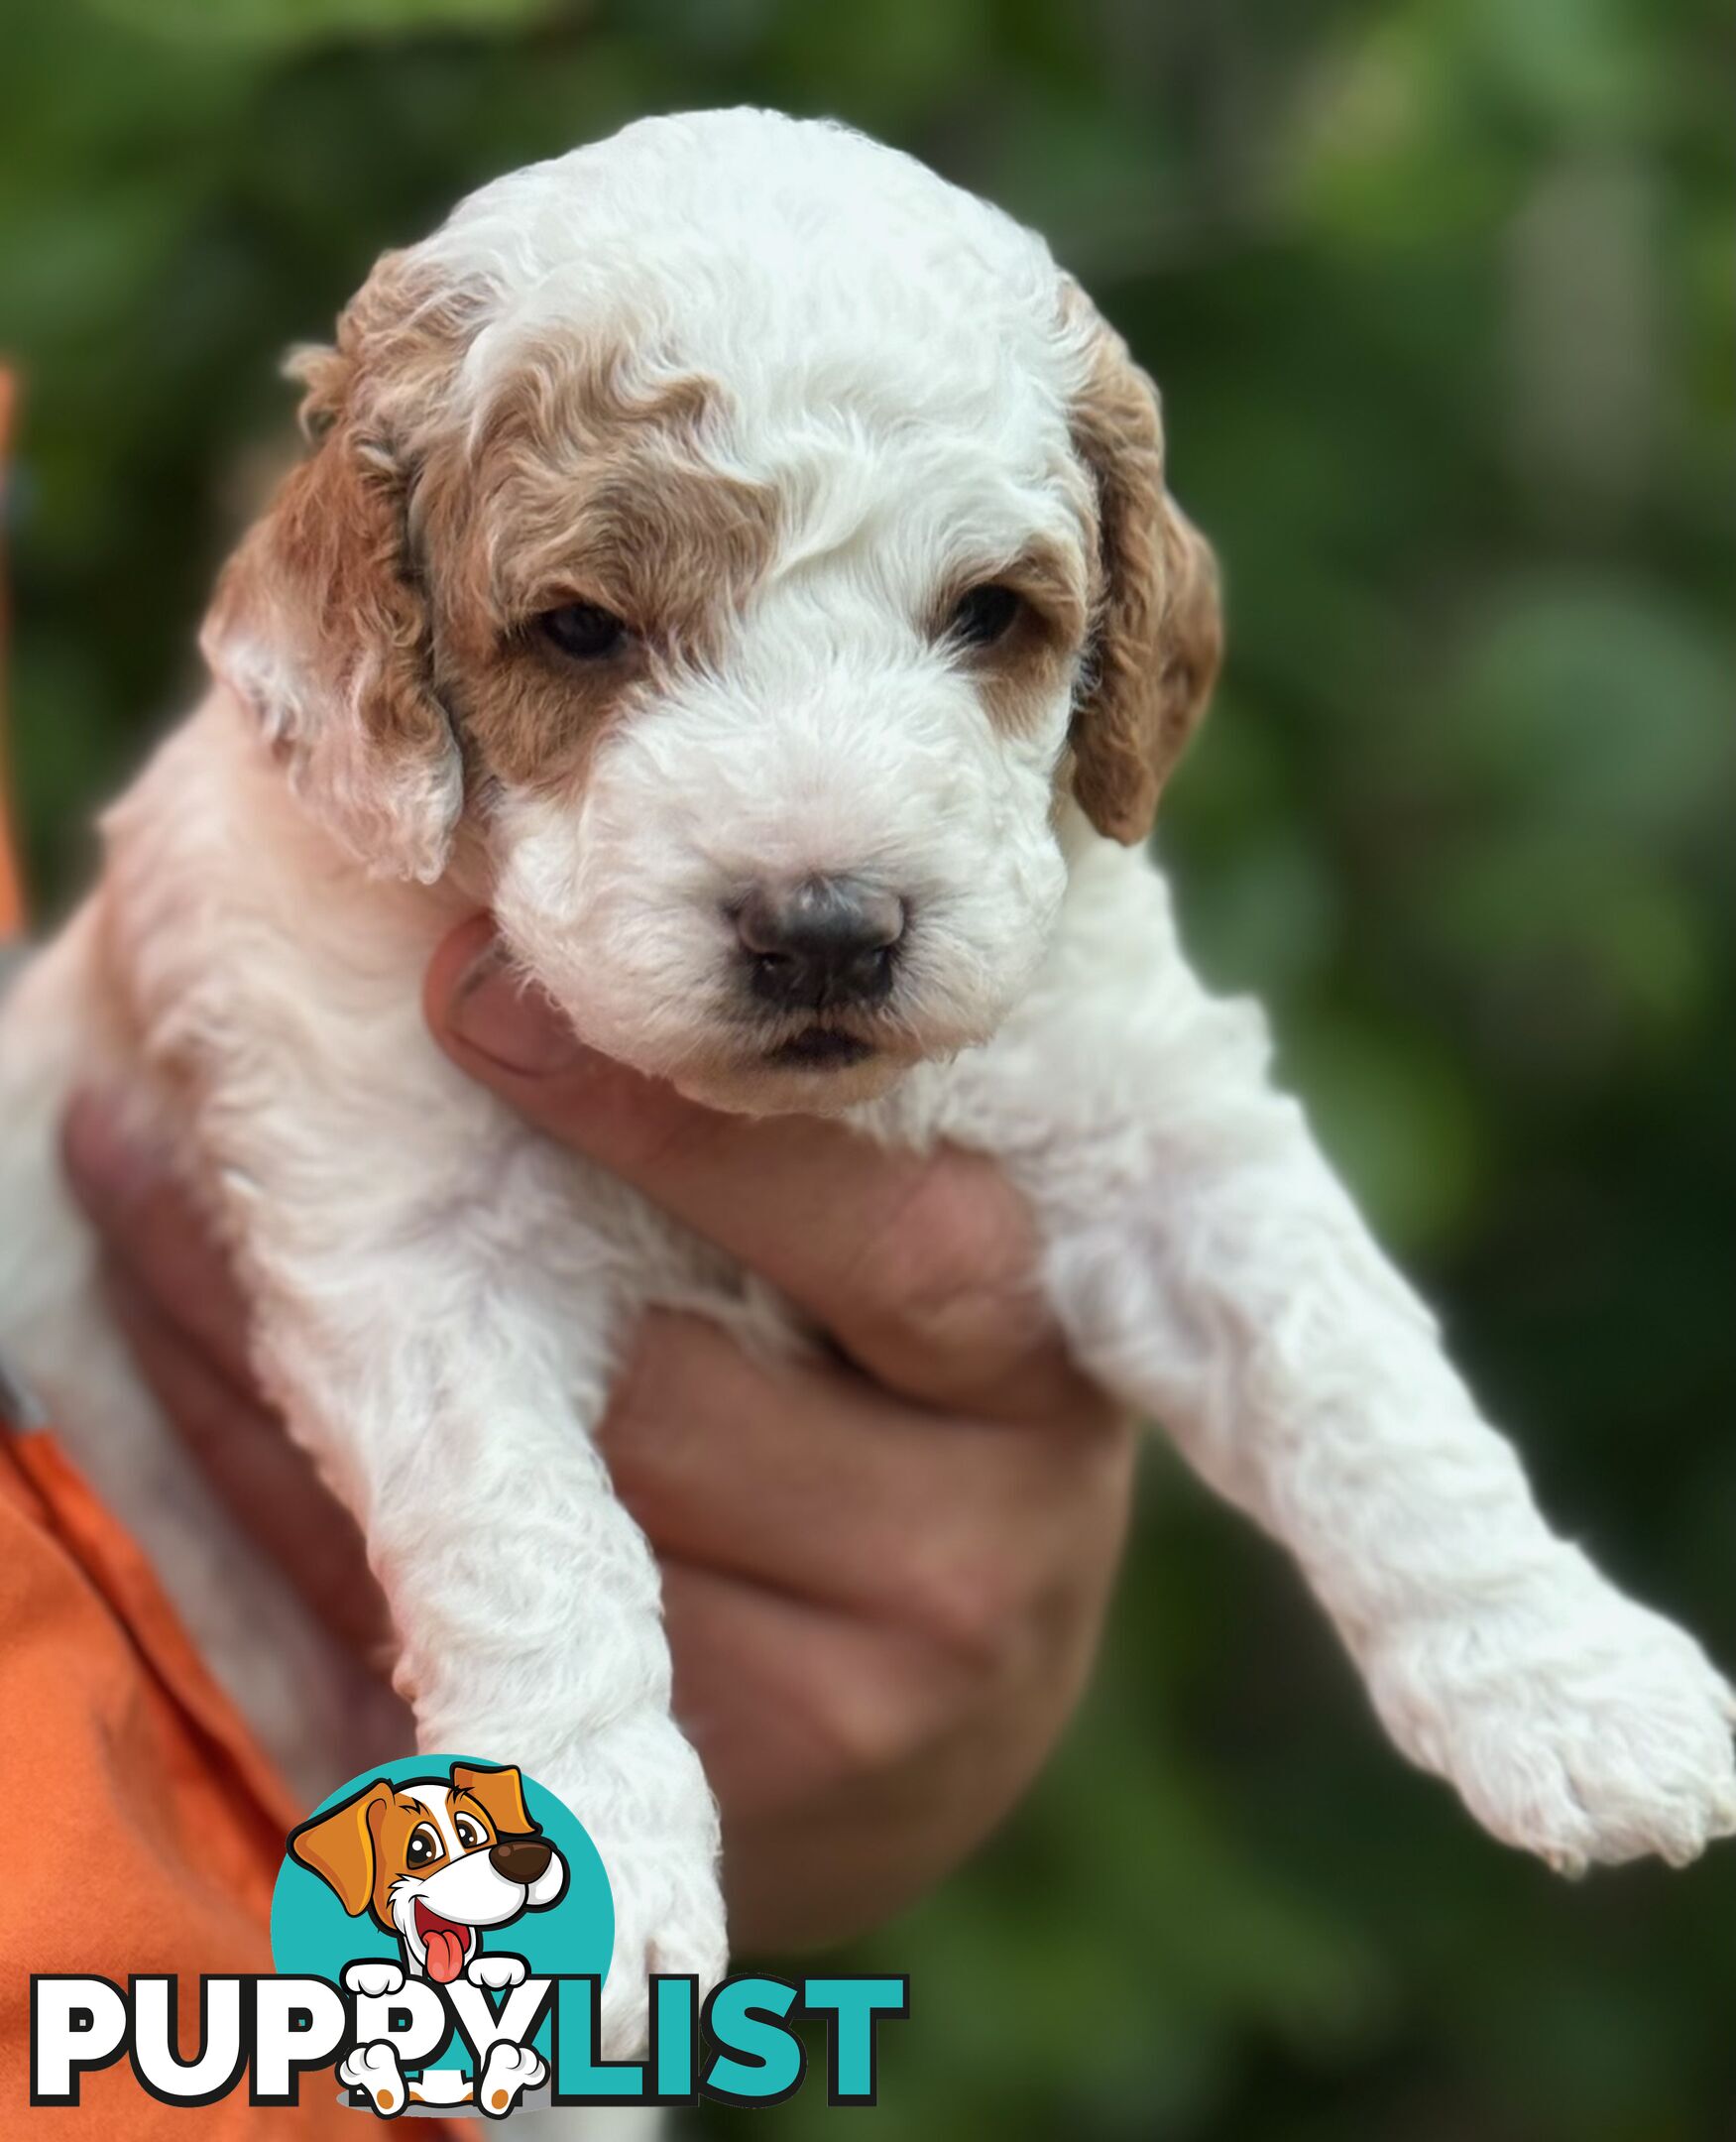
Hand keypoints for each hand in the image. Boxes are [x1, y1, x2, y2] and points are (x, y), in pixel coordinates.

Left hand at [62, 914, 1134, 1950]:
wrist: (944, 1715)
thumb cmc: (935, 1432)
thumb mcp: (944, 1292)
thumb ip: (848, 1161)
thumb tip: (599, 953)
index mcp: (1041, 1392)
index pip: (900, 1245)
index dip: (693, 1128)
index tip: (480, 997)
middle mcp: (968, 1566)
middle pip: (672, 1402)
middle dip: (438, 1254)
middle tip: (249, 1091)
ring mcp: (835, 1717)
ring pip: (528, 1537)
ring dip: (313, 1381)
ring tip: (142, 1194)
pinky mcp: (702, 1817)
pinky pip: (462, 1653)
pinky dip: (303, 1520)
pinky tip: (186, 1384)